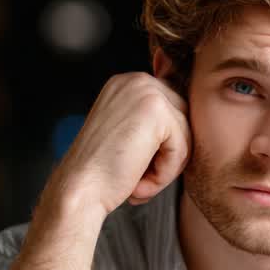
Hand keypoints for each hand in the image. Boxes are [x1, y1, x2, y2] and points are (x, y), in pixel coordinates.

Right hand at [44, 73, 190, 223]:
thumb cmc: (102, 172)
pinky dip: (165, 173)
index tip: (137, 165)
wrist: (78, 190)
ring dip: (167, 167)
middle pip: (185, 120)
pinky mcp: (155, 110)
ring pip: (186, 135)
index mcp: (129, 83)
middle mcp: (136, 79)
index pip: (174, 111)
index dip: (164, 146)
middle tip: (139, 178)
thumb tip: (191, 117)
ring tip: (137, 181)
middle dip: (169, 155)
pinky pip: (182, 147)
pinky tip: (139, 181)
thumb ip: (156, 121)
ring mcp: (145, 91)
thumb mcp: (130, 136)